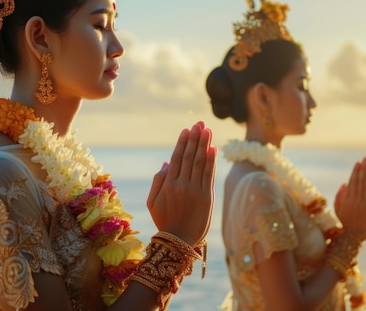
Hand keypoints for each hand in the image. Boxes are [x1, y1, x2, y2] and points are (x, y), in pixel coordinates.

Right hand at [146, 121, 216, 245]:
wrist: (179, 241)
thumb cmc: (164, 221)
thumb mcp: (152, 203)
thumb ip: (157, 182)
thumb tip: (166, 163)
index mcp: (168, 184)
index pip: (177, 158)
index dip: (183, 142)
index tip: (187, 130)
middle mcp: (181, 184)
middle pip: (190, 156)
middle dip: (195, 138)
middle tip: (199, 123)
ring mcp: (195, 190)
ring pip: (200, 162)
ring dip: (204, 144)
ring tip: (207, 130)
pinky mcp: (206, 197)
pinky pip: (209, 175)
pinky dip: (211, 160)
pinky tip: (213, 148)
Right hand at [334, 157, 365, 239]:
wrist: (353, 236)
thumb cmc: (344, 221)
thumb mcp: (337, 209)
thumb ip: (339, 196)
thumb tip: (344, 184)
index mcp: (347, 200)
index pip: (352, 182)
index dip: (355, 172)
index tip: (357, 163)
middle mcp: (356, 201)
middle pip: (361, 182)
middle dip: (363, 170)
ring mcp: (365, 205)